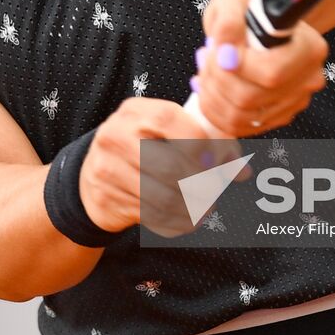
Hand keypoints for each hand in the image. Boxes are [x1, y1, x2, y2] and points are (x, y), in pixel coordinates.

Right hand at [79, 97, 243, 237]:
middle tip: (214, 191)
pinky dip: (178, 223)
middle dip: (201, 184)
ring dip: (194, 208)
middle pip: (170, 166)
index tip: (213, 162)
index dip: (199, 142)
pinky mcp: (108, 200)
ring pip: (164, 198)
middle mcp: (116, 136)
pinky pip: (153, 218)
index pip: (169, 120)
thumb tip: (243, 170)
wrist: (91, 177)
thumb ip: (207, 144)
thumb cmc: (141, 148)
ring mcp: (108, 170)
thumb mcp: (165, 134)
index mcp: (135, 112)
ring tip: (206, 207)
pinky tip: (188, 219)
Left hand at [192, 0, 329, 137]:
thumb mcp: (234, 2)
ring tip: (204, 71)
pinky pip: (241, 126)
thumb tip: (224, 50)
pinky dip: (216, 110)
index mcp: (308, 48)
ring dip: (212, 95)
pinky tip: (208, 88)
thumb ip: (229, 22)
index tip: (218, 50)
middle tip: (204, 57)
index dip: (238, 66)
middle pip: (252, 98)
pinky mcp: (278, 116)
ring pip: (242, 116)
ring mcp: (294, 102)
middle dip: (216, 79)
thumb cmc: (248, 11)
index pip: (271, 73)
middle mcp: (308, 79)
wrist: (259, 24)